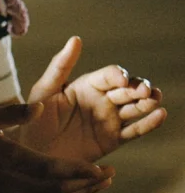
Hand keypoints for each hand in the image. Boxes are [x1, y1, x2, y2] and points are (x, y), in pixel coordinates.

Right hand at [0, 101, 111, 192]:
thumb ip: (14, 112)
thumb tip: (42, 106)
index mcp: (7, 159)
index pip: (51, 170)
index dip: (79, 172)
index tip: (100, 168)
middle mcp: (10, 182)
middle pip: (58, 190)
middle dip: (88, 185)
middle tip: (109, 175)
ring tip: (99, 185)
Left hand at [21, 36, 165, 161]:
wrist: (32, 153)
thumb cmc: (33, 119)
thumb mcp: (44, 91)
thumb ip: (60, 66)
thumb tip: (75, 38)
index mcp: (86, 85)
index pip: (109, 75)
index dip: (118, 75)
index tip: (121, 79)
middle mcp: (102, 100)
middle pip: (128, 90)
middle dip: (138, 88)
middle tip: (144, 91)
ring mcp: (109, 119)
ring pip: (136, 108)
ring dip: (148, 102)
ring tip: (155, 100)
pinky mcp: (113, 139)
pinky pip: (135, 131)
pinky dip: (149, 123)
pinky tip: (160, 115)